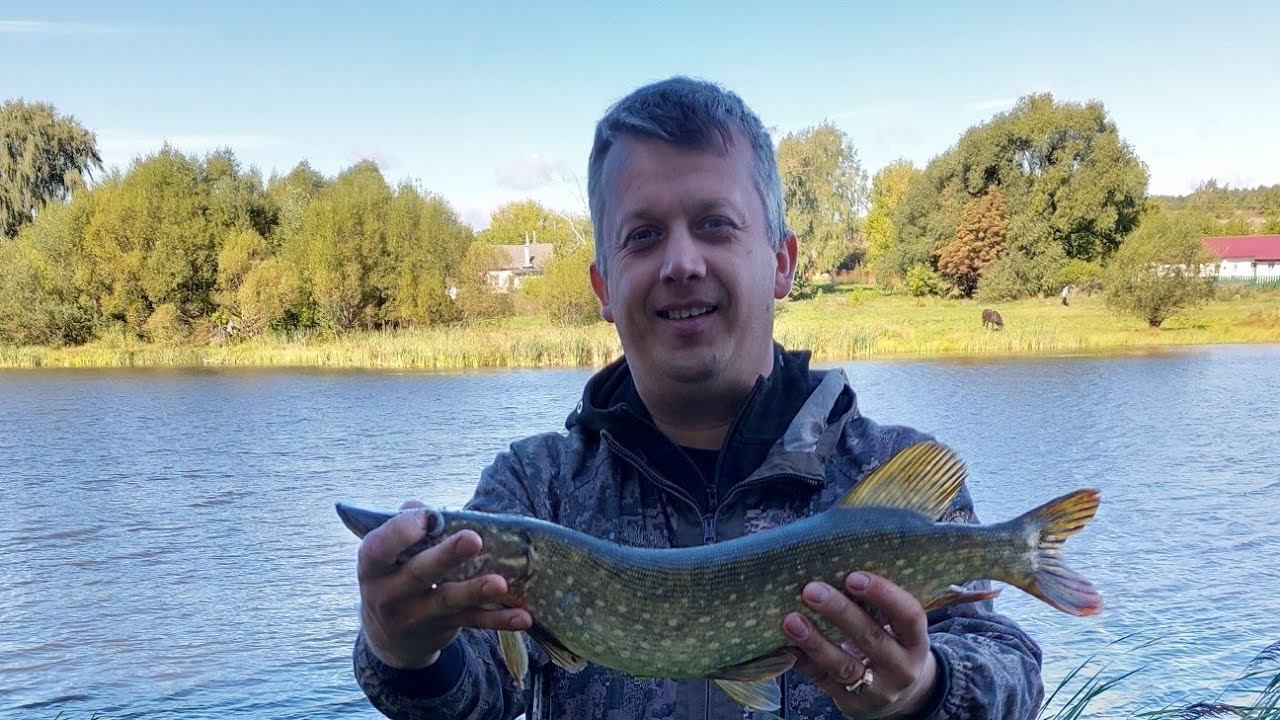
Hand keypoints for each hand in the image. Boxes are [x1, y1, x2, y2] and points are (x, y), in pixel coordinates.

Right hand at [357, 500, 531, 668]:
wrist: (388, 638)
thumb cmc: (394, 577)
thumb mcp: (387, 555)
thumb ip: (403, 527)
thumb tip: (422, 508)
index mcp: (372, 567)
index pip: (378, 549)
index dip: (400, 533)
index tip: (427, 518)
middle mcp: (388, 595)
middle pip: (418, 573)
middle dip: (447, 556)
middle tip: (474, 539)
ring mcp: (414, 617)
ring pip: (447, 602)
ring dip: (475, 591)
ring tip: (500, 584)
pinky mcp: (441, 630)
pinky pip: (471, 623)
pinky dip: (498, 620)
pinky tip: (522, 618)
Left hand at [782, 572, 937, 718]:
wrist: (898, 696)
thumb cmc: (889, 644)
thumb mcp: (895, 628)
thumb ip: (875, 606)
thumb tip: (831, 566)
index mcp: (916, 641)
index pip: (908, 615)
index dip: (883, 594)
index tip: (853, 577)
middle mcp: (902, 668)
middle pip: (871, 638)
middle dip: (840, 612)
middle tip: (811, 590)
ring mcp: (878, 691)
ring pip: (844, 665)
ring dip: (815, 641)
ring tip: (791, 620)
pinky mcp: (852, 704)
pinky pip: (823, 681)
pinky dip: (803, 661)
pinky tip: (786, 644)